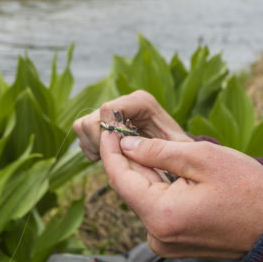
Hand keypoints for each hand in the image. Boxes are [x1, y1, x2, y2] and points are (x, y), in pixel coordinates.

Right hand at [72, 90, 191, 160]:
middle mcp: (124, 102)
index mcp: (142, 102)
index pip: (110, 109)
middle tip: (117, 160)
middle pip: (93, 119)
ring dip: (93, 146)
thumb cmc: (181, 151)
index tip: (121, 152)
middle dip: (101, 144)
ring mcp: (111, 111)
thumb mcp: (178, 149)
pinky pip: (81, 132)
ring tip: (114, 158)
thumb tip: (126, 145)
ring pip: (83, 125)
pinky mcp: (101, 121)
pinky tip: (108, 156)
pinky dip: (90, 147)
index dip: (109, 133)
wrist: (177, 151)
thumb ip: (157, 146)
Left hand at [100, 132, 262, 258]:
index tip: (108, 123)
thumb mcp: (202, 158)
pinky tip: (158, 162)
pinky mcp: (176, 240)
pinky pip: (157, 206)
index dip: (110, 148)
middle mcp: (157, 235)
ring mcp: (166, 241)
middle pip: (130, 187)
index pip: (119, 177)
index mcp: (161, 215)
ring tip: (138, 137)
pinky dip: (156, 184)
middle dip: (125, 155)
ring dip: (141, 168)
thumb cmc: (248, 191)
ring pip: (143, 196)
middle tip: (122, 124)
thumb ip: (158, 151)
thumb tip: (126, 144)